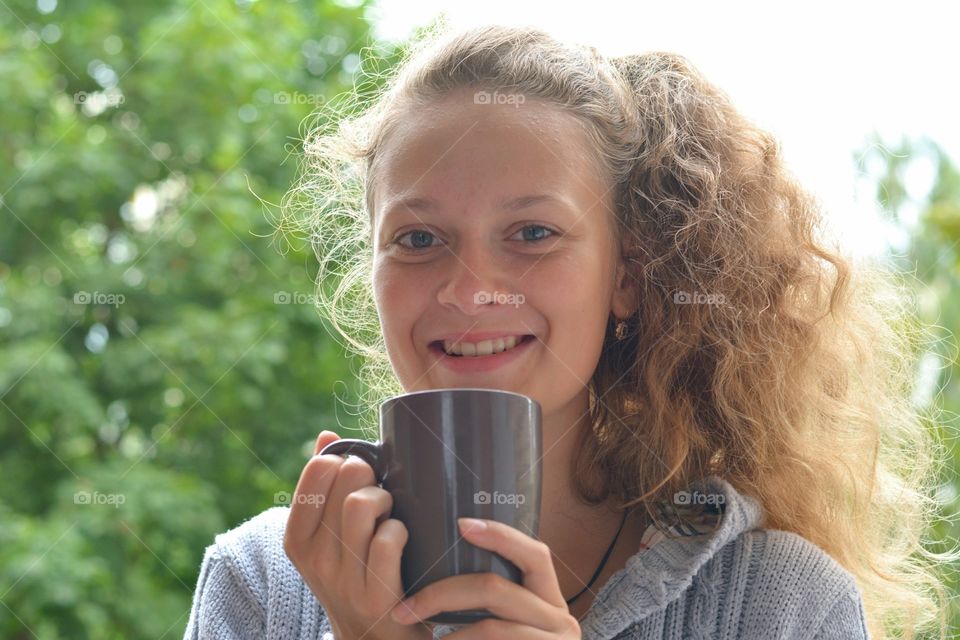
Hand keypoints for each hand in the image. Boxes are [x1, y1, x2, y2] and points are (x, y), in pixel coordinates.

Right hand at [283, 430, 430, 639]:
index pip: (318, 469)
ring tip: (390, 512)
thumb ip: (324, 488)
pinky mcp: (375, 596)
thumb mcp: (328, 538)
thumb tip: (327, 436)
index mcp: (298, 539)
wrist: (373, 639)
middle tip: (380, 491)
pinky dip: (400, 530)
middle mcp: (314, 559)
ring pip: (364, 505)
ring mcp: (343, 579)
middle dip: (371, 475)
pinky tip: (401, 539)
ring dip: (388, 499)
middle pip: (346, 479)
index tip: (356, 475)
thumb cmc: (356, 574)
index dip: (345, 460)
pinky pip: (388, 539)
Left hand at [389, 518, 580, 638]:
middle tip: (402, 611)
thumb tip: (449, 555)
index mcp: (550, 601)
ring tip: (420, 639)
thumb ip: (492, 603)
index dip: (500, 535)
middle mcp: (561, 621)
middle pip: (497, 588)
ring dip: (446, 636)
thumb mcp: (509, 628)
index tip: (461, 524)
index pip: (535, 554)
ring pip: (491, 628)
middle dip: (441, 593)